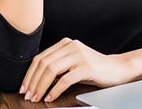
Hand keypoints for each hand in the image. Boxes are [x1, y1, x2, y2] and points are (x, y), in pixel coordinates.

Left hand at [19, 38, 136, 102]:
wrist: (118, 68)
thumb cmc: (94, 68)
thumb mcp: (73, 62)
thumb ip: (58, 64)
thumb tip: (35, 79)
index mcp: (66, 43)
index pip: (40, 58)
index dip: (29, 74)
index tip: (23, 87)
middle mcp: (71, 46)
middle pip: (44, 64)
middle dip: (32, 82)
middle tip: (28, 95)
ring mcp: (79, 55)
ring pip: (52, 70)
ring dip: (40, 86)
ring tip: (36, 98)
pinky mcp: (86, 67)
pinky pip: (65, 79)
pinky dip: (55, 90)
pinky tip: (50, 97)